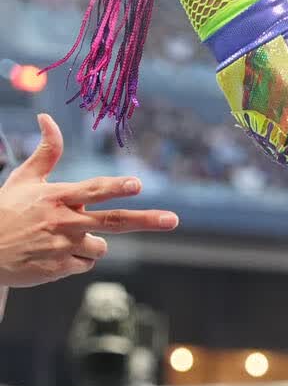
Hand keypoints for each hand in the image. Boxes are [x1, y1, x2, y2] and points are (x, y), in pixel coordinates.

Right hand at [0, 114, 177, 287]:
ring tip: (60, 238)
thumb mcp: (23, 179)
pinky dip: (76, 259)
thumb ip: (46, 152)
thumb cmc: (6, 210)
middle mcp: (63, 221)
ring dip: (89, 242)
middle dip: (146, 220)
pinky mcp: (59, 268)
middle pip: (113, 222)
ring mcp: (62, 246)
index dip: (116, 186)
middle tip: (173, 219)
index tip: (137, 184)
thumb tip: (47, 117)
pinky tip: (54, 253)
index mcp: (56, 197)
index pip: (92, 190)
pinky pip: (85, 263)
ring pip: (99, 247)